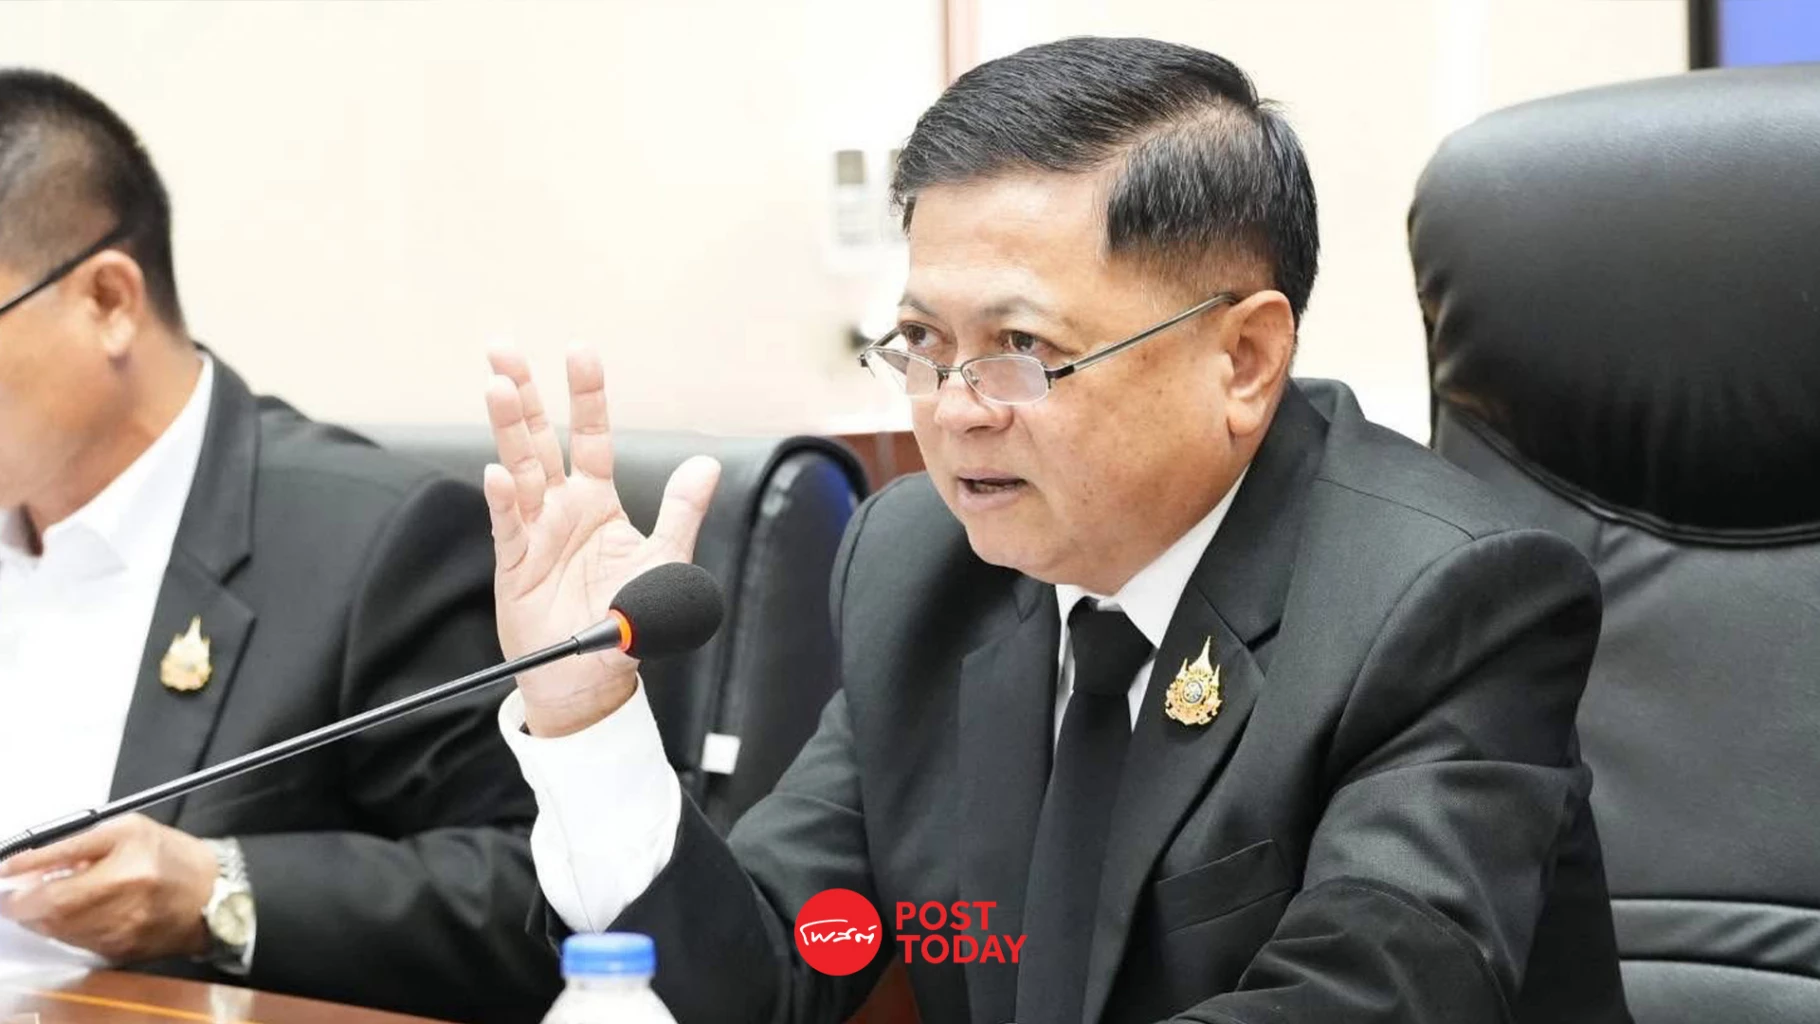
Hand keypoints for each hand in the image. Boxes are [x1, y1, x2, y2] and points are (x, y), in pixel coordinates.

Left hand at [0, 814, 214, 962]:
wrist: (215, 896)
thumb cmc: (173, 857)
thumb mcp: (129, 830)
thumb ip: (78, 845)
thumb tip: (31, 864)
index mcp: (128, 863)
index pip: (59, 868)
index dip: (23, 875)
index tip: (5, 875)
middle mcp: (124, 899)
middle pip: (51, 908)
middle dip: (26, 903)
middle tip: (19, 895)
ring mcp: (121, 931)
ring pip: (58, 930)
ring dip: (43, 918)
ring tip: (52, 901)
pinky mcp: (121, 951)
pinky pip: (75, 942)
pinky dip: (64, 930)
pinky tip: (77, 916)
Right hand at [484, 346, 720, 736]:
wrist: (594, 676)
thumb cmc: (629, 619)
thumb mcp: (666, 561)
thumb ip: (683, 510)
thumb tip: (707, 464)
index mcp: (597, 501)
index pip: (589, 436)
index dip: (585, 395)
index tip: (579, 352)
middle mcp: (561, 507)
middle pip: (538, 438)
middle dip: (521, 394)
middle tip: (503, 349)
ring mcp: (534, 532)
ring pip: (517, 469)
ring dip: (507, 429)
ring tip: (496, 386)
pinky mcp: (515, 564)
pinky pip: (509, 525)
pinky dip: (503, 499)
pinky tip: (499, 472)